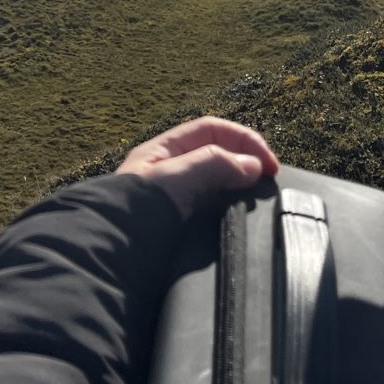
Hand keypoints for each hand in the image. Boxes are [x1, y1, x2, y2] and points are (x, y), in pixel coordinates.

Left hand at [116, 116, 278, 219]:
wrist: (114, 253)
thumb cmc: (137, 208)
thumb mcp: (178, 176)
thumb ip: (216, 164)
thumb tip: (253, 166)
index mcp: (163, 150)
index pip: (212, 130)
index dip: (243, 139)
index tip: (268, 164)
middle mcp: (168, 170)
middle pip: (215, 153)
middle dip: (244, 161)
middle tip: (268, 180)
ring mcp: (172, 198)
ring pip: (214, 182)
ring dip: (238, 185)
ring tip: (257, 198)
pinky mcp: (177, 225)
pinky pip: (209, 208)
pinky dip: (228, 207)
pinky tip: (237, 216)